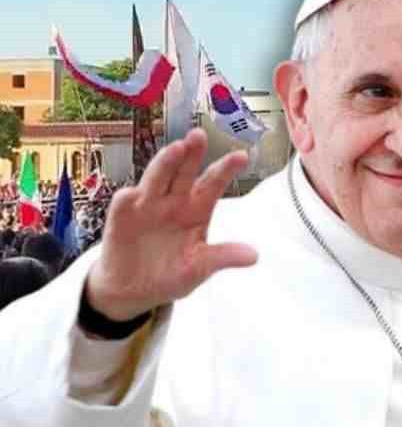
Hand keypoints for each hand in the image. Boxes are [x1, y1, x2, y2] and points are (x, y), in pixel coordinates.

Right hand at [85, 129, 258, 319]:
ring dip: (164, 163)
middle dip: (191, 153)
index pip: (213, 183)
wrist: (135, 291)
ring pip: (156, 178)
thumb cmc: (171, 273)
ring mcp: (147, 206)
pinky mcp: (122, 217)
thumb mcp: (200, 267)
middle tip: (199, 135)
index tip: (241, 156)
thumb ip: (223, 257)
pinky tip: (132, 194)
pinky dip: (128, 198)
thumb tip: (254, 256)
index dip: (226, 169)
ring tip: (175, 149)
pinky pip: (124, 204)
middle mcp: (173, 201)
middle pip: (183, 172)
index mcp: (197, 208)